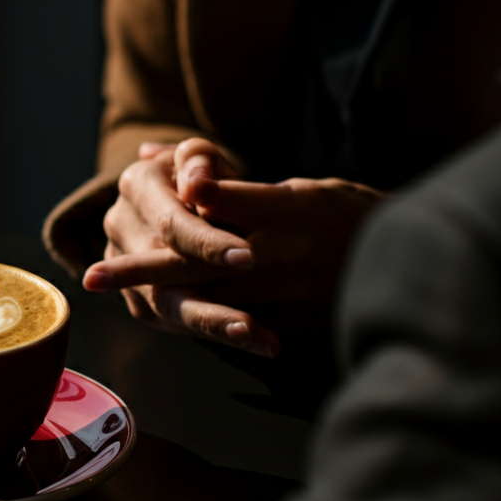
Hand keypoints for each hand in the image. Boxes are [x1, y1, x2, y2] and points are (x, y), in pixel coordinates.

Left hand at [84, 139, 384, 355]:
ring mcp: (281, 296)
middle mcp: (278, 258)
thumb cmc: (349, 217)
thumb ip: (238, 191)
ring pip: (208, 297)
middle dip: (141, 270)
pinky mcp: (283, 322)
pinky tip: (153, 309)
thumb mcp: (301, 192)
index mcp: (283, 214)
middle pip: (197, 265)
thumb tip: (186, 178)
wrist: (407, 271)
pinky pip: (229, 319)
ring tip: (113, 295)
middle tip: (93, 276)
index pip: (215, 214)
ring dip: (155, 297)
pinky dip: (190, 314)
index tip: (126, 210)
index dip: (167, 215)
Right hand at [85, 139, 274, 355]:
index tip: (249, 258)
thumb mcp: (203, 156)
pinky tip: (259, 343)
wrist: (183, 200)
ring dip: (214, 326)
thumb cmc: (203, 172)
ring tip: (255, 339)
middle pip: (165, 275)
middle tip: (249, 323)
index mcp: (136, 188)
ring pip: (169, 306)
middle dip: (210, 300)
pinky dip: (218, 332)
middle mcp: (121, 228)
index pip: (171, 225)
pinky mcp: (141, 299)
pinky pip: (178, 321)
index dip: (207, 243)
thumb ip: (200, 161)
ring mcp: (125, 269)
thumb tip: (197, 186)